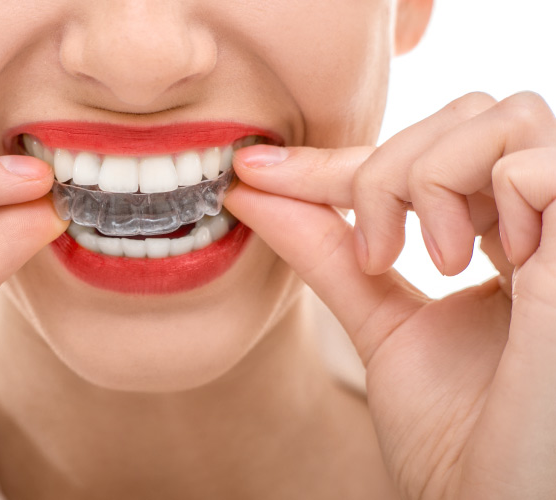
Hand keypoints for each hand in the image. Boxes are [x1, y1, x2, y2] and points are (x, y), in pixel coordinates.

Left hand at [226, 92, 555, 499]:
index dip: (337, 159)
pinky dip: (492, 193)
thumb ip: (329, 253)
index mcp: (507, 239)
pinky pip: (544, 163)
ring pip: (505, 118)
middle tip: (377, 250)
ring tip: (429, 262)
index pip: (422, 158)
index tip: (252, 167)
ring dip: (432, 178)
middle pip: (471, 116)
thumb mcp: (380, 325)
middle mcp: (547, 226)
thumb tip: (253, 191)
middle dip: (390, 167)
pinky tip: (476, 264)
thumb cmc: (455, 436)